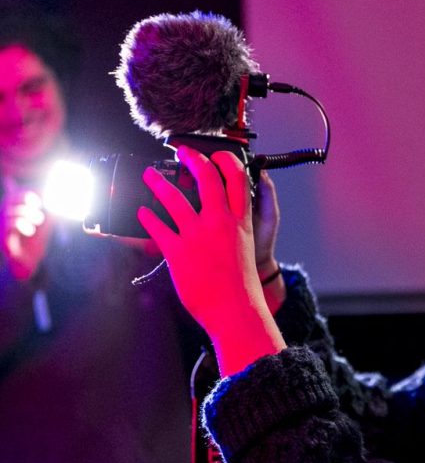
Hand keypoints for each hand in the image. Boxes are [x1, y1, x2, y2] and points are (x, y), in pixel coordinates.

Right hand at [2, 185, 52, 280]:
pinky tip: (30, 231)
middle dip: (26, 197)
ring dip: (27, 213)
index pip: (14, 191)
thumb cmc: (35, 239)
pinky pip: (10, 224)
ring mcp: (2, 226)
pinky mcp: (3, 237)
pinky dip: (23, 224)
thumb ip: (52, 209)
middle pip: (10, 197)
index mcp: (15, 209)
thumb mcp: (46, 221)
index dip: (21, 187)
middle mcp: (5, 216)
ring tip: (38, 220)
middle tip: (38, 204)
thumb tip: (64, 196)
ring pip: (10, 210)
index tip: (37, 195)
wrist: (30, 261)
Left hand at [138, 147, 285, 374]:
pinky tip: (141, 212)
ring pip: (174, 198)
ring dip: (158, 183)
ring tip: (149, 175)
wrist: (235, 310)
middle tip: (182, 152)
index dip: (227, 161)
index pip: (238, 178)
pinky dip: (147, 217)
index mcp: (241, 221)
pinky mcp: (178, 252)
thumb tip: (226, 213)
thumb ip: (235, 226)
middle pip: (206, 178)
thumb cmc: (241, 283)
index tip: (217, 155)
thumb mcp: (246, 246)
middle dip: (192, 159)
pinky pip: (157, 227)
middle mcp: (220, 222)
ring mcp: (198, 235)